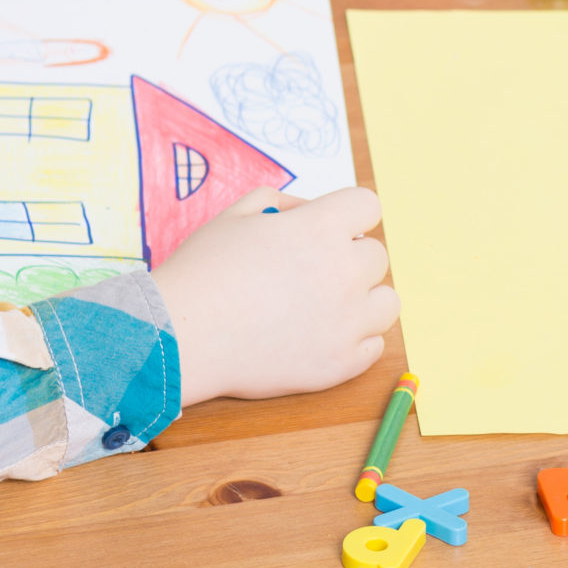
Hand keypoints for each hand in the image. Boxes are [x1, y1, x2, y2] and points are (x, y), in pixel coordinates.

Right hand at [149, 186, 398, 403]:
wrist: (180, 336)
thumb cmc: (204, 271)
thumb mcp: (236, 215)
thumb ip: (281, 203)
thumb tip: (308, 212)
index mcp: (322, 228)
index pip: (367, 206)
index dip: (346, 215)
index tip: (327, 229)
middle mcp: (344, 272)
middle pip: (376, 256)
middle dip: (349, 258)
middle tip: (312, 273)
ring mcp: (347, 322)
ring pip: (387, 302)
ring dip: (364, 300)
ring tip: (328, 307)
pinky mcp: (340, 364)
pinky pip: (374, 347)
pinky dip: (355, 341)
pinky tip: (323, 336)